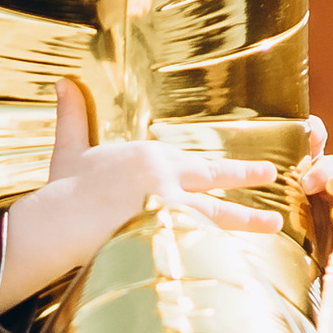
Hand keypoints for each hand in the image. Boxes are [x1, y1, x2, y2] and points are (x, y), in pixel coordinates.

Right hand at [0, 81, 281, 313]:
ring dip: (247, 217)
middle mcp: (164, 174)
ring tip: (275, 223)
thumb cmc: (63, 190)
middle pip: (212, 176)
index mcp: (148, 156)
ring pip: (216, 210)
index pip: (188, 160)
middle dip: (245, 175)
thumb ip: (72, 117)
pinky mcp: (168, 230)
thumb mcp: (68, 149)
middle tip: (272, 174)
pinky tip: (247, 251)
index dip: (213, 165)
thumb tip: (61, 81)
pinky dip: (226, 245)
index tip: (233, 168)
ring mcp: (168, 203)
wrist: (58, 220)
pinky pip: (205, 239)